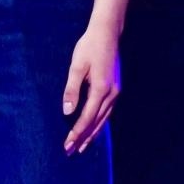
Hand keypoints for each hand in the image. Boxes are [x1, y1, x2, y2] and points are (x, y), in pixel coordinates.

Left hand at [62, 23, 120, 154]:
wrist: (107, 32)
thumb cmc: (89, 47)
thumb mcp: (77, 66)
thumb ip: (71, 89)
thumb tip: (67, 112)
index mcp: (101, 89)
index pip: (87, 118)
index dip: (77, 132)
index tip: (67, 145)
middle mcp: (111, 94)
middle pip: (97, 122)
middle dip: (84, 138)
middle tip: (71, 151)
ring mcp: (116, 91)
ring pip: (104, 119)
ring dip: (93, 133)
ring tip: (82, 146)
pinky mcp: (116, 88)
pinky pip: (107, 112)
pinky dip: (99, 123)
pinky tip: (94, 128)